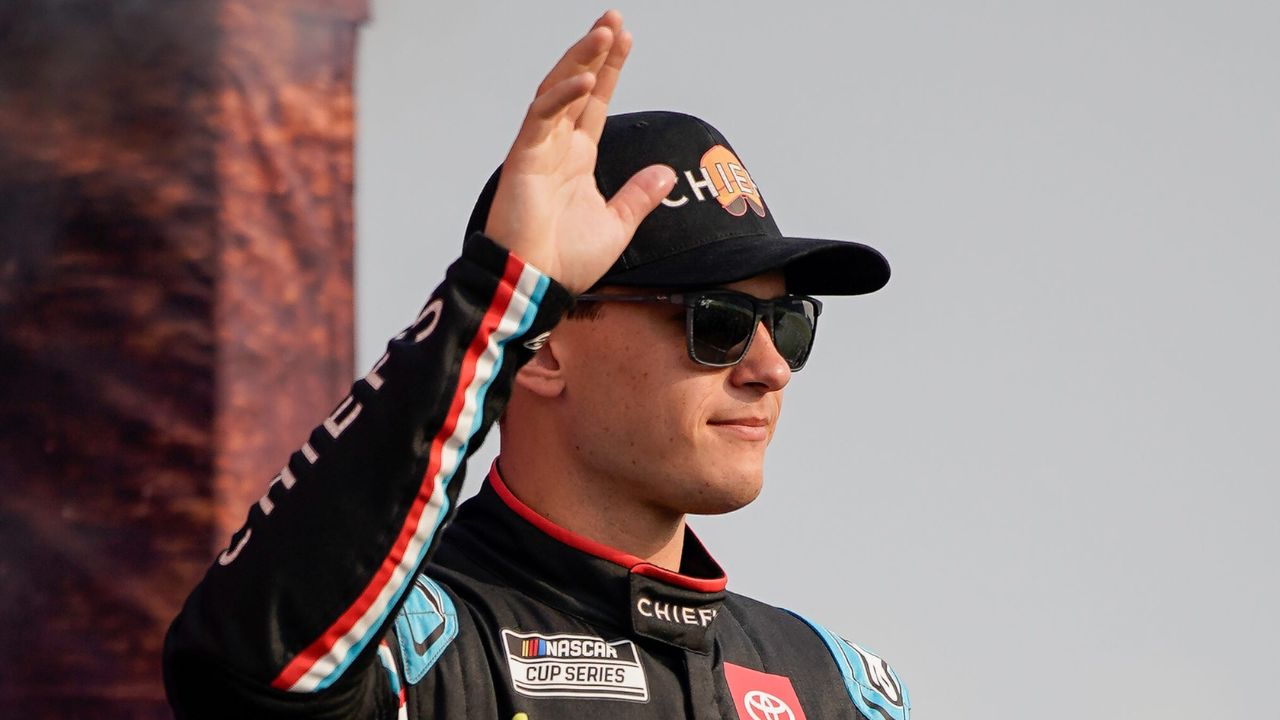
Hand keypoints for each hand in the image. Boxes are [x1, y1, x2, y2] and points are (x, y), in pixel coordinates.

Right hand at [483, 10, 676, 293]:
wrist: (535, 284)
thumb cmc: (564, 261)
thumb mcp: (617, 225)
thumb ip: (638, 197)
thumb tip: (665, 174)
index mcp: (576, 158)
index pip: (594, 103)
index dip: (608, 70)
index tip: (624, 40)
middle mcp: (556, 146)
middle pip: (575, 86)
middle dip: (594, 52)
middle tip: (613, 20)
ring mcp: (537, 149)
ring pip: (557, 92)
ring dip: (579, 62)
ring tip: (603, 33)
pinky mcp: (523, 159)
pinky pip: (542, 119)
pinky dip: (562, 98)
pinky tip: (583, 81)